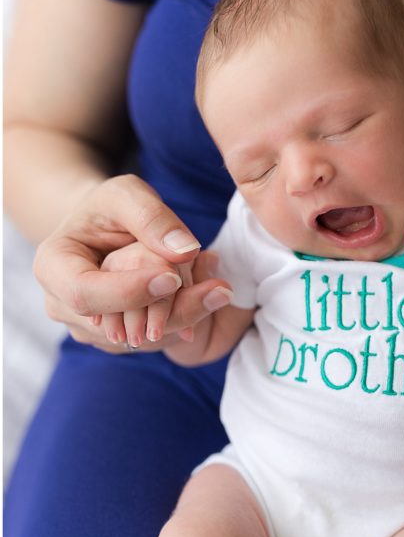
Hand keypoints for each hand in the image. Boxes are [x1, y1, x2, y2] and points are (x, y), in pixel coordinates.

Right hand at [33, 174, 229, 350]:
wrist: (104, 231)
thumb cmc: (110, 208)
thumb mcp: (126, 194)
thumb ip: (152, 216)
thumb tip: (185, 252)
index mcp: (52, 267)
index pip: (85, 294)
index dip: (130, 290)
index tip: (174, 276)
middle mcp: (62, 307)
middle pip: (116, 326)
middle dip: (170, 310)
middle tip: (219, 291)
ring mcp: (89, 330)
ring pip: (141, 340)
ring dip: (182, 317)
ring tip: (217, 289)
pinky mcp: (116, 340)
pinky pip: (153, 342)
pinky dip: (182, 322)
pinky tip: (206, 298)